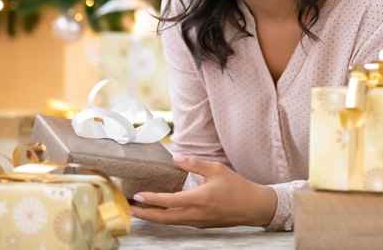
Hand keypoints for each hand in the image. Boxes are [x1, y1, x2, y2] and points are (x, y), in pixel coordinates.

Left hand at [130, 157, 277, 227]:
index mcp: (198, 199)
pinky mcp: (201, 224)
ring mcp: (197, 222)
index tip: (137, 195)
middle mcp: (195, 214)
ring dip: (154, 217)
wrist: (253, 207)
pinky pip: (179, 222)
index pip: (168, 202)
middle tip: (129, 209)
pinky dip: (166, 218)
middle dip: (145, 214)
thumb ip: (194, 163)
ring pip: (170, 223)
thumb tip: (175, 158)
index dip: (151, 199)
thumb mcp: (216, 169)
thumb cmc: (237, 187)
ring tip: (140, 210)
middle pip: (163, 218)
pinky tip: (161, 211)